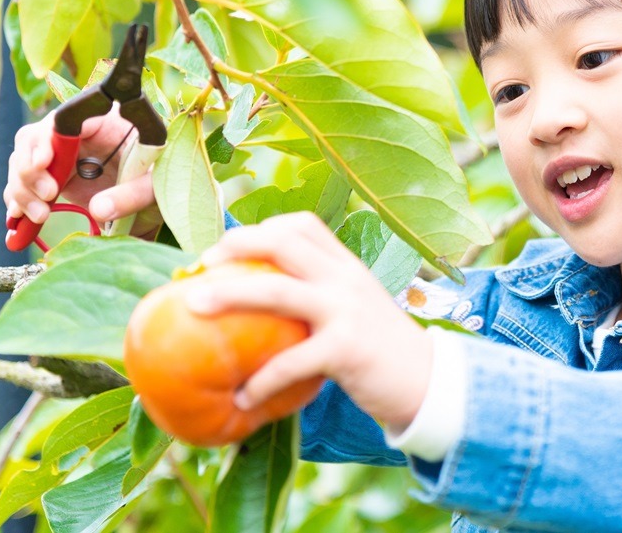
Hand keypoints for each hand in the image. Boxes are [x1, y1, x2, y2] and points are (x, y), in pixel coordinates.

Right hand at [3, 108, 160, 235]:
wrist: (158, 202)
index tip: (45, 162)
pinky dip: (18, 203)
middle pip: (34, 140)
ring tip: (40, 215)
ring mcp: (64, 157)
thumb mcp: (156, 187)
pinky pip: (25, 186)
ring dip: (22, 190)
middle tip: (48, 195)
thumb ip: (132, 195)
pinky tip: (18, 222)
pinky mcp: (56, 179)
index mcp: (105, 121)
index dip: (48, 138)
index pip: (66, 118)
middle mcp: (78, 134)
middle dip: (30, 169)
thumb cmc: (162, 182)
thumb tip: (100, 209)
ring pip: (23, 163)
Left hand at [189, 212, 433, 428]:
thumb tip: (262, 304)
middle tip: (200, 265)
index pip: (302, 224)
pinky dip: (262, 380)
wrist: (428, 380)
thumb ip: (321, 296)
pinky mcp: (345, 348)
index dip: (260, 228)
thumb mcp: (356, 307)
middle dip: (236, 246)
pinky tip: (243, 397)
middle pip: (283, 243)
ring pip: (277, 291)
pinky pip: (290, 361)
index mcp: (346, 265)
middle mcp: (344, 278)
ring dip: (229, 295)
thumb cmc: (381, 349)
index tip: (228, 247)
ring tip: (193, 307)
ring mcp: (346, 310)